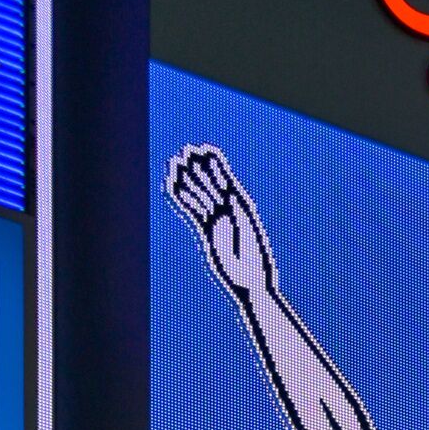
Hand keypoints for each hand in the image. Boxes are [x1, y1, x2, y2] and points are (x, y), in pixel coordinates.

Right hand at [167, 144, 272, 301]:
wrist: (249, 280)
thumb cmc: (255, 257)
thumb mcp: (248, 229)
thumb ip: (239, 210)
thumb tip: (231, 192)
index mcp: (242, 206)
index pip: (225, 179)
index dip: (215, 164)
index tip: (206, 149)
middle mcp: (228, 211)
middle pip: (210, 184)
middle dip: (198, 168)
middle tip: (186, 151)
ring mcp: (216, 220)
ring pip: (198, 196)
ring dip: (187, 180)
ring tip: (174, 164)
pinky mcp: (206, 232)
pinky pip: (191, 212)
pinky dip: (182, 199)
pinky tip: (173, 187)